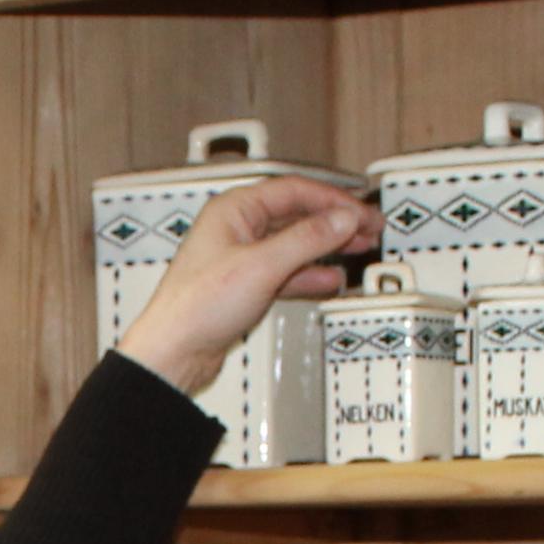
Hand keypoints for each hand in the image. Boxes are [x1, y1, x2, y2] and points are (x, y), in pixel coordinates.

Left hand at [112, 169, 382, 401]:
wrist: (174, 353)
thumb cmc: (196, 307)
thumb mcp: (262, 266)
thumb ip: (308, 239)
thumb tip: (342, 219)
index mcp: (233, 210)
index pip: (294, 191)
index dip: (333, 199)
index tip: (361, 210)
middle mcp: (236, 228)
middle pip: (296, 215)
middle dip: (335, 221)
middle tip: (369, 228)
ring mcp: (240, 258)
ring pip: (294, 243)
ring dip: (328, 246)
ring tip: (358, 248)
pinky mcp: (244, 286)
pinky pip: (286, 271)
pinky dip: (310, 274)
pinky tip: (330, 279)